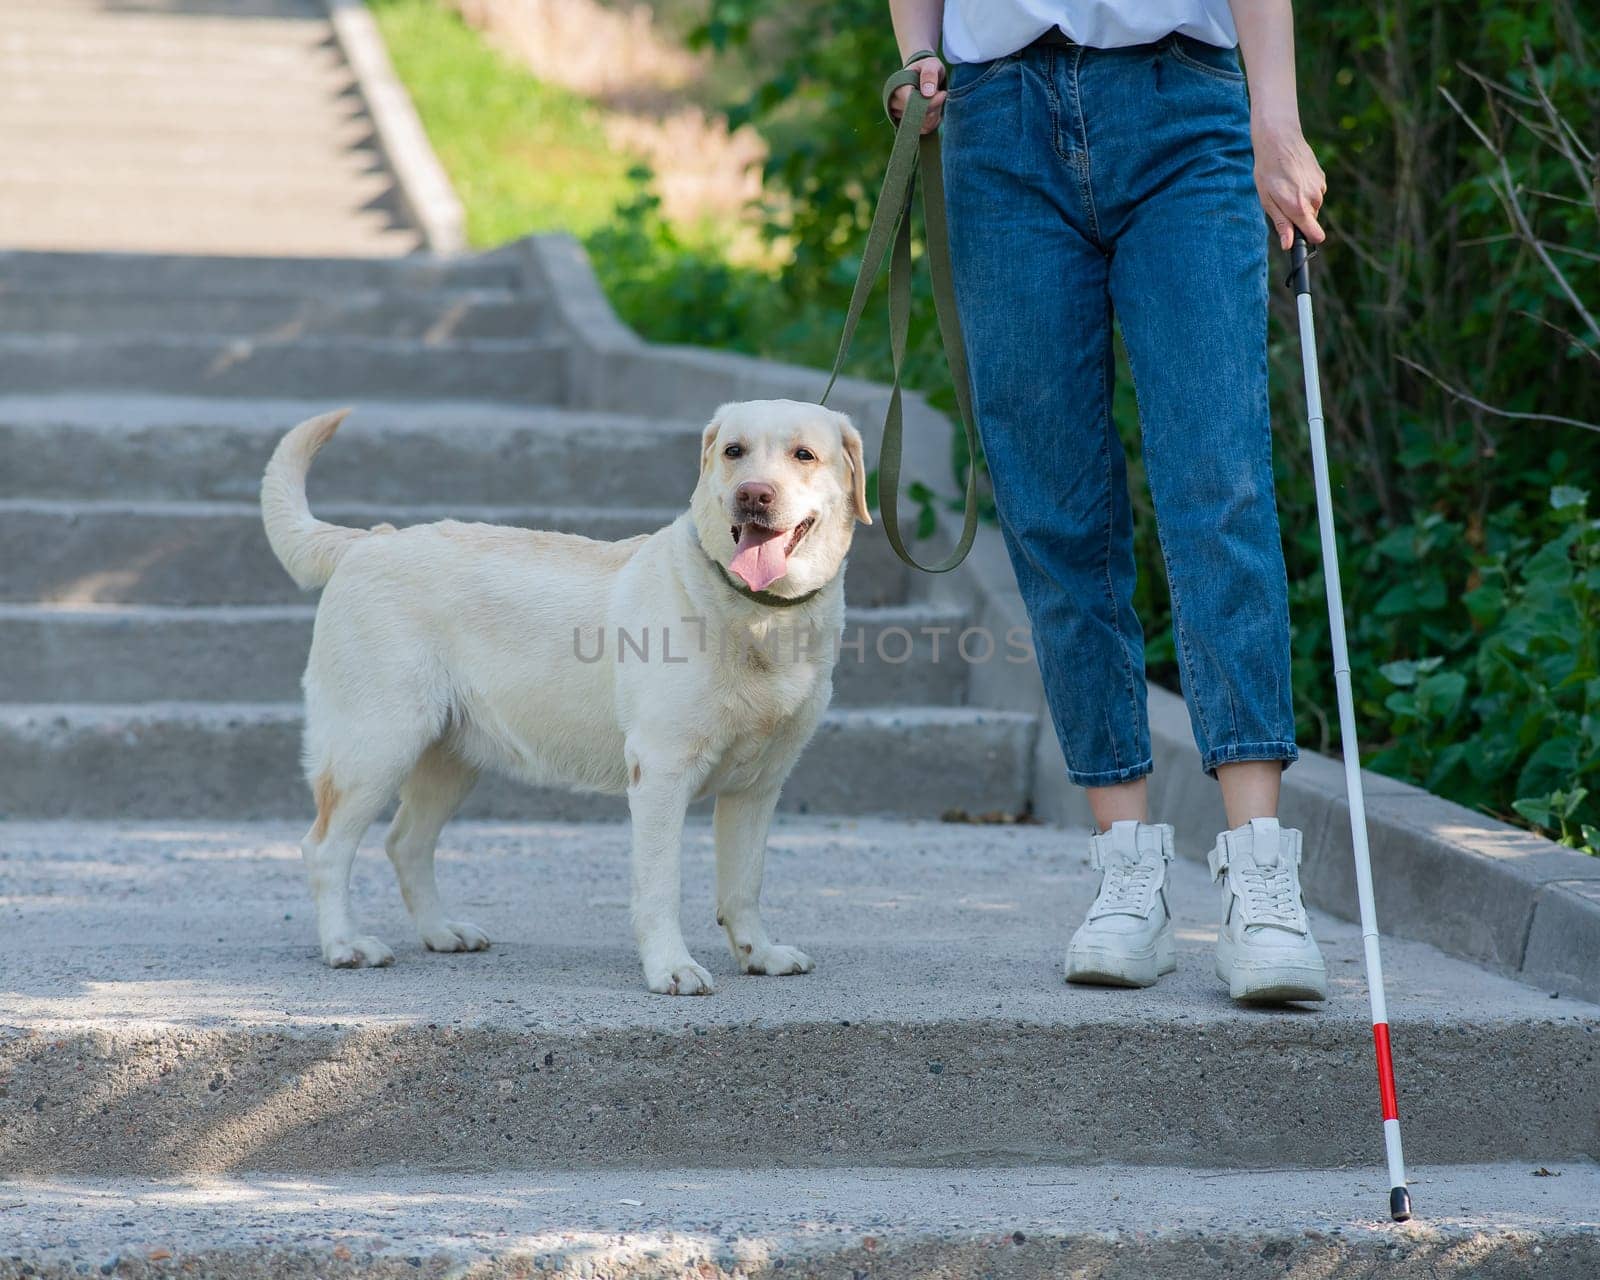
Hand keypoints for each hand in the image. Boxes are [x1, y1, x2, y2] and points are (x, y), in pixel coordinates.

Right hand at [887, 56, 945, 133]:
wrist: (923, 75)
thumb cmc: (926, 67)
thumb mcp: (930, 64)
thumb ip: (929, 74)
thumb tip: (928, 93)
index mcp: (897, 88)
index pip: (910, 102)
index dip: (929, 102)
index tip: (943, 93)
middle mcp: (895, 104)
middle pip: (917, 116)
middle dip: (934, 107)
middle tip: (941, 93)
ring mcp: (901, 116)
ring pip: (922, 125)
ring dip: (935, 114)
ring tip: (937, 98)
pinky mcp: (910, 125)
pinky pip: (925, 129)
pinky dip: (934, 120)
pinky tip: (936, 108)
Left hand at [1252, 117, 1326, 249]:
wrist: (1280, 141)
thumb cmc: (1268, 172)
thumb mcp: (1268, 201)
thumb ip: (1281, 224)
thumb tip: (1288, 245)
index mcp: (1299, 208)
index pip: (1316, 234)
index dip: (1309, 240)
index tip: (1301, 242)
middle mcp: (1314, 200)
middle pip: (1310, 220)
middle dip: (1297, 217)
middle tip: (1281, 201)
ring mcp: (1320, 187)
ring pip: (1312, 206)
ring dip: (1301, 202)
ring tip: (1286, 186)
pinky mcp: (1321, 178)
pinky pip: (1314, 193)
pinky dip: (1305, 190)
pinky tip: (1294, 178)